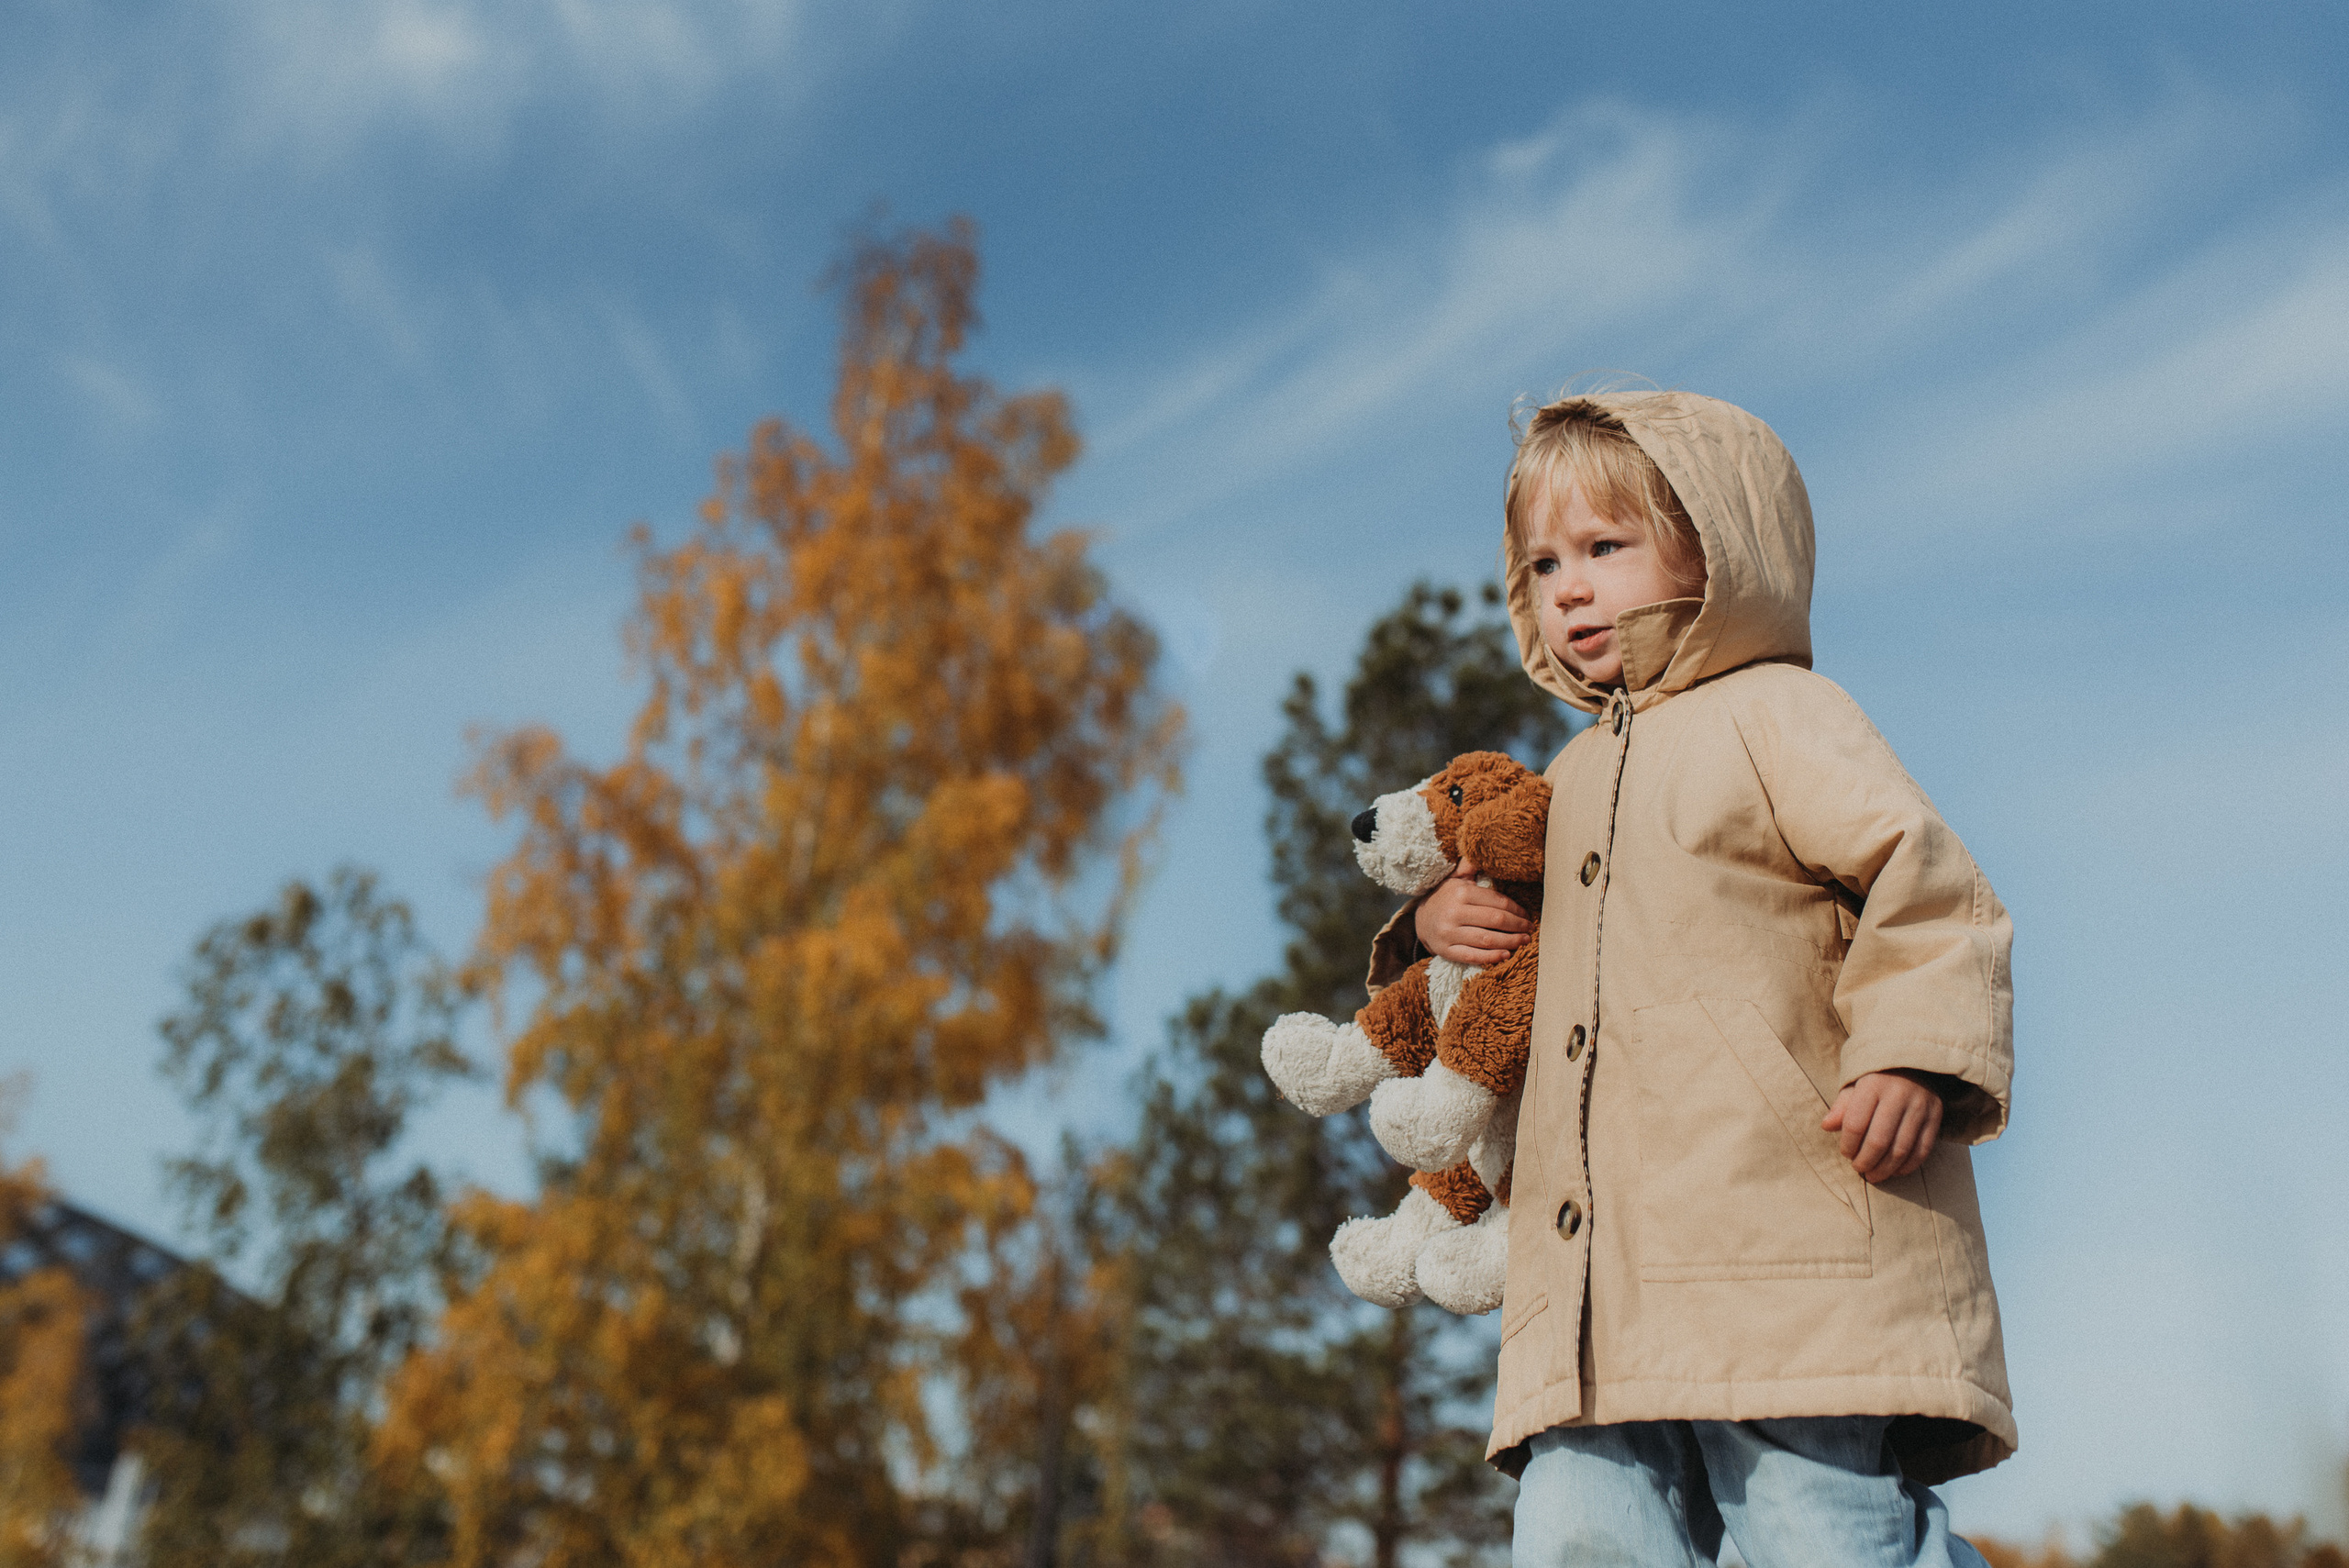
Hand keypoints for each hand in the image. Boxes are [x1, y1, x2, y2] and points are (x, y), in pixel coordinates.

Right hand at [1411, 861, 1531, 966]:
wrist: (1420, 919)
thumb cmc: (1446, 898)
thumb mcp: (1455, 879)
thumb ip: (1470, 866)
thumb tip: (1481, 848)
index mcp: (1461, 892)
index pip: (1497, 901)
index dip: (1516, 909)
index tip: (1527, 915)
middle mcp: (1454, 912)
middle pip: (1495, 920)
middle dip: (1517, 925)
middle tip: (1529, 930)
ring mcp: (1448, 933)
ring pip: (1487, 940)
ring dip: (1510, 942)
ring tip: (1523, 941)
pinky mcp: (1445, 950)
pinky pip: (1472, 956)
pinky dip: (1491, 957)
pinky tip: (1505, 955)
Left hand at [1821, 1071, 1943, 1182]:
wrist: (1915, 1062)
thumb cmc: (1878, 1077)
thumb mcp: (1856, 1084)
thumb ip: (1842, 1106)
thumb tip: (1826, 1126)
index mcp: (1873, 1085)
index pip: (1855, 1124)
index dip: (1848, 1145)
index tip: (1846, 1153)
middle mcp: (1898, 1095)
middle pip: (1879, 1141)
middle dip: (1866, 1161)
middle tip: (1859, 1169)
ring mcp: (1920, 1107)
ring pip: (1901, 1149)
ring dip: (1886, 1168)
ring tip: (1874, 1175)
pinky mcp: (1935, 1117)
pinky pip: (1922, 1149)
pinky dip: (1908, 1165)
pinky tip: (1895, 1171)